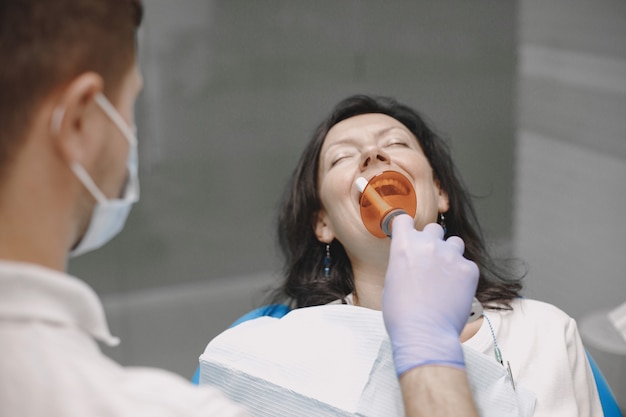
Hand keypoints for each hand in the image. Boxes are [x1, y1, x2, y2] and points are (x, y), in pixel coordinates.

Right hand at [382, 214, 478, 375]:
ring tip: (444, 275)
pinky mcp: (469, 270)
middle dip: (430, 241)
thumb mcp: (391, 281)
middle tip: (429, 261)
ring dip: (449, 254)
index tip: (408, 234)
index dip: (406, 228)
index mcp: (404, 246)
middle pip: (433, 229)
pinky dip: (462, 274)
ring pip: (454, 243)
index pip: (404, 220)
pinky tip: (454, 290)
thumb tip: (411, 260)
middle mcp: (428, 245)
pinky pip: (466, 264)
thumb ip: (403, 262)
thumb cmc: (402, 314)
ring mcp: (451, 256)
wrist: (424, 334)